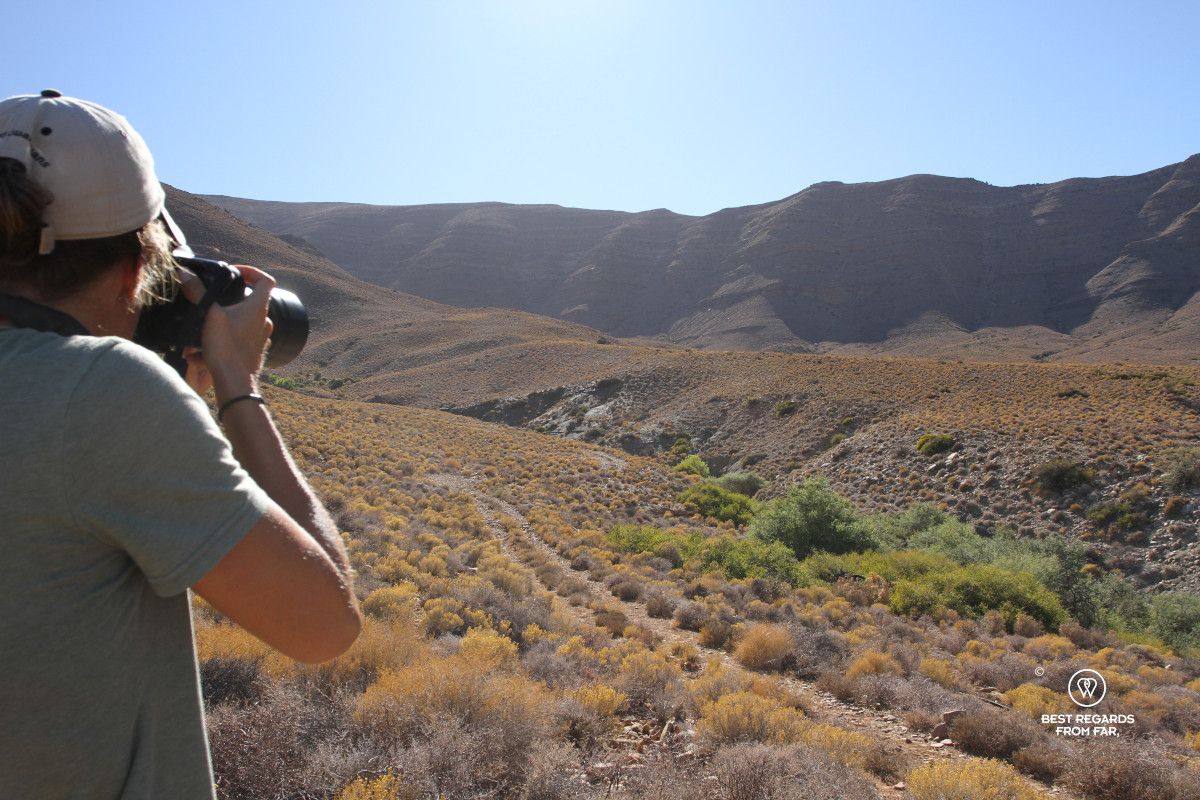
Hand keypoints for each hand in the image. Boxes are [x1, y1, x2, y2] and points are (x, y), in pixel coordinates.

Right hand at [178, 264, 275, 403]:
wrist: (235, 383)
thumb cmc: (227, 349)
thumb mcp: (209, 315)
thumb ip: (198, 292)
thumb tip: (186, 274)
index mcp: (258, 308)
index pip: (265, 280)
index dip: (252, 272)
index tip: (235, 272)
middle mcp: (263, 321)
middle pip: (250, 301)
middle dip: (229, 299)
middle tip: (211, 300)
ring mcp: (260, 337)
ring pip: (241, 322)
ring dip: (221, 323)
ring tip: (200, 330)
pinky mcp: (253, 351)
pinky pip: (237, 340)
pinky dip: (221, 341)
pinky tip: (199, 353)